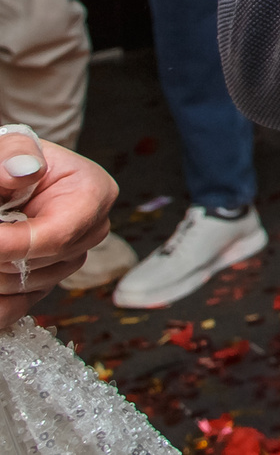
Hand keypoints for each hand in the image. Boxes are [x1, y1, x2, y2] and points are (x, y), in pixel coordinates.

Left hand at [0, 128, 115, 320]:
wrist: (7, 177)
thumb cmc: (11, 161)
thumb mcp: (10, 149)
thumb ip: (14, 155)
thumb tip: (25, 170)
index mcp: (93, 193)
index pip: (57, 235)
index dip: (11, 245)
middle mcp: (89, 231)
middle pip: (40, 265)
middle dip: (0, 257)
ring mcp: (69, 259)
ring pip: (25, 287)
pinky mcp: (46, 279)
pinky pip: (16, 306)